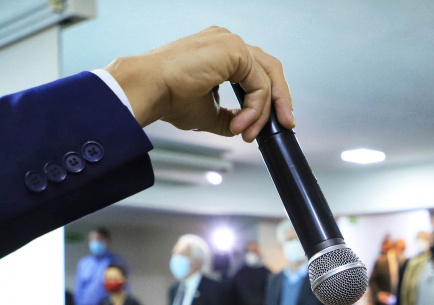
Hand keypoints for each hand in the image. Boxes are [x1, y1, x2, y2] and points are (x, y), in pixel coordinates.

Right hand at [104, 26, 294, 141]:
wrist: (148, 91)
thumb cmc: (167, 97)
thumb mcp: (208, 112)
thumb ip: (230, 116)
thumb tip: (244, 128)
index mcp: (220, 52)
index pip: (257, 72)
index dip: (268, 99)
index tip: (273, 124)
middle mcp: (227, 42)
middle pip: (270, 70)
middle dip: (280, 101)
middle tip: (285, 126)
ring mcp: (231, 42)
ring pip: (266, 80)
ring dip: (262, 112)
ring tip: (246, 133)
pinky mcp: (233, 49)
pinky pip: (259, 84)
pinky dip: (255, 108)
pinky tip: (240, 124)